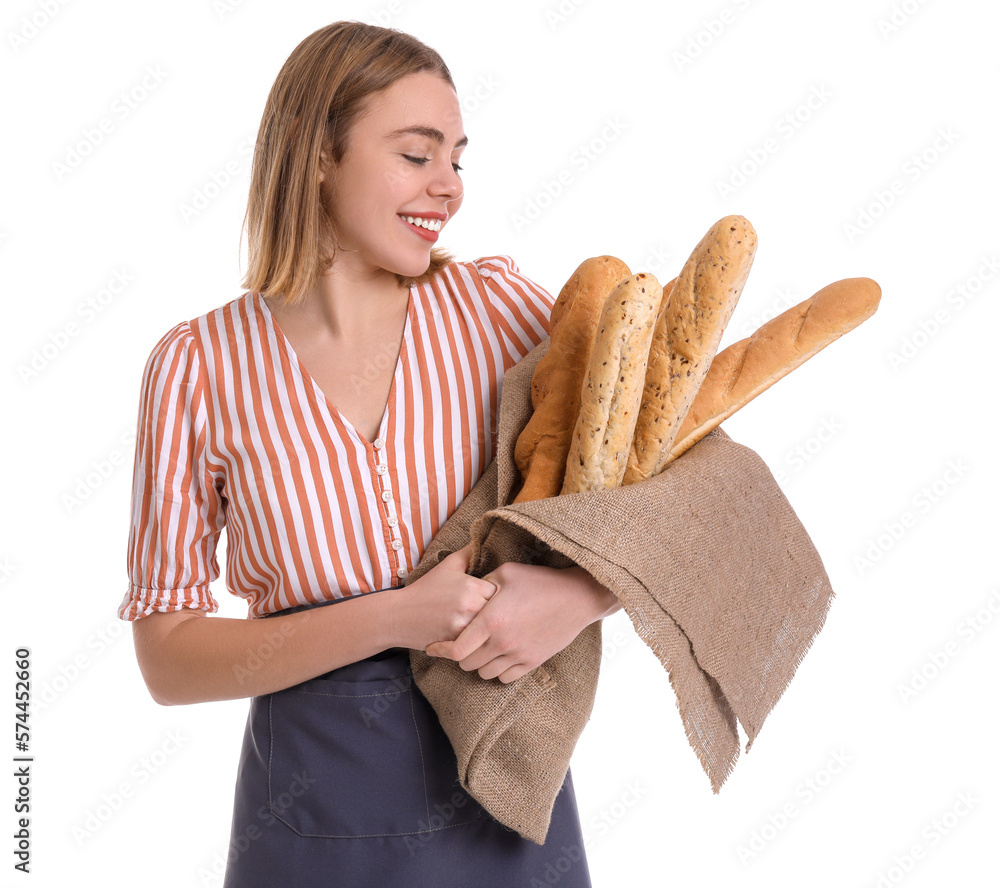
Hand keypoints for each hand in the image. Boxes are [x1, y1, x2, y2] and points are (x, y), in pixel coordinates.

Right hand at [387, 543, 498, 650]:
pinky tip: (469, 638)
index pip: (501, 593)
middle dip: (493, 614)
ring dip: (486, 630)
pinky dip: (476, 643)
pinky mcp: (458, 644)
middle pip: (498, 613)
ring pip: (490, 631)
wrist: (399, 615)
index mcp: (473, 587)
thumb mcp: (448, 565)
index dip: (495, 596)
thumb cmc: (425, 589)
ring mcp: (465, 627)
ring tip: (479, 626)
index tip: (486, 598)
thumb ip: (469, 553)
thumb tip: (485, 541)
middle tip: (484, 613)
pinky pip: (477, 644)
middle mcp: (472, 607)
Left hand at [424, 562, 618, 683]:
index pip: (456, 648)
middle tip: (460, 642)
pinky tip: (498, 655)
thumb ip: (482, 584)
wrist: (577, 597)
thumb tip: (467, 592)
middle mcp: (502, 642)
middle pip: (467, 663)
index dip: (440, 650)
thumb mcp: (506, 572)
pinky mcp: (533, 662)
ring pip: (485, 673)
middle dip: (459, 654)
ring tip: (480, 648)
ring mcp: (519, 654)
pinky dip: (497, 670)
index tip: (433, 647)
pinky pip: (505, 678)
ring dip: (478, 663)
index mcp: (492, 620)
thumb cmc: (540, 580)